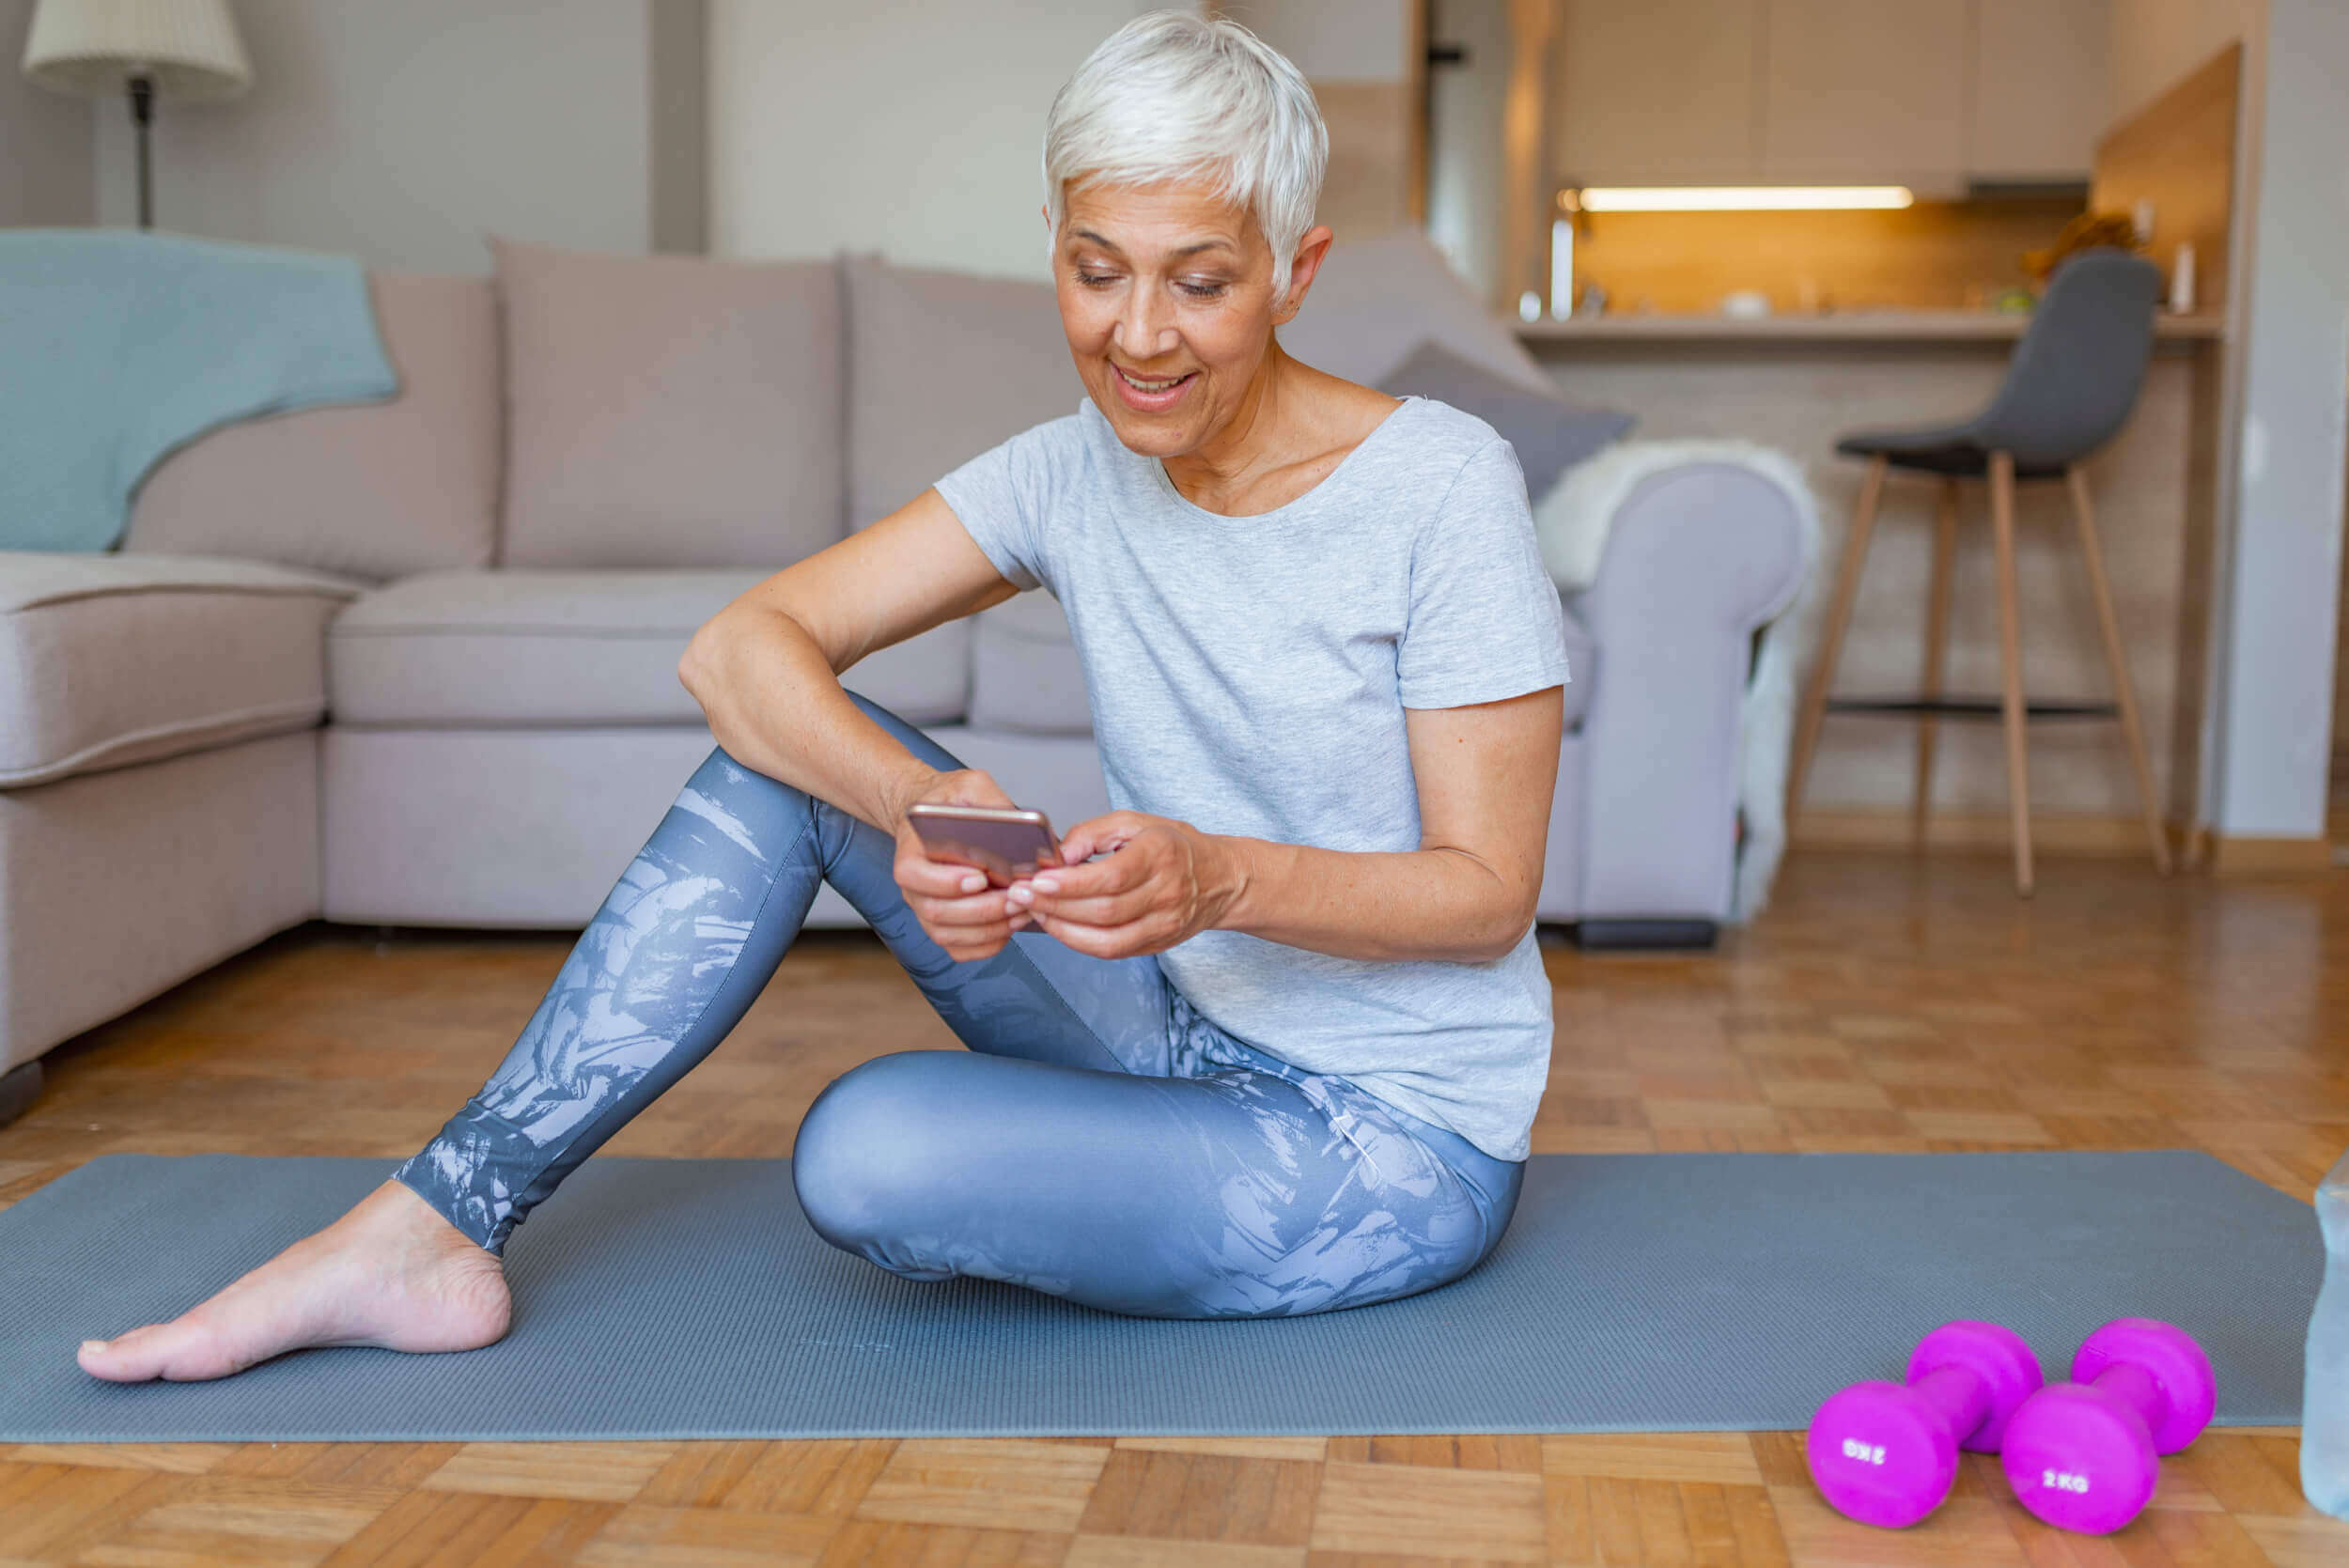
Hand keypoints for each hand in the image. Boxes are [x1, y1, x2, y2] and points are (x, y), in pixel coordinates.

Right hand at [890, 767, 1034, 961]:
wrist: (935, 817)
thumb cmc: (950, 802)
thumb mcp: (970, 786)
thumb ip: (990, 801)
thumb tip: (1021, 829)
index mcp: (910, 852)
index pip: (915, 875)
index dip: (946, 883)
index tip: (980, 878)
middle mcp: (914, 887)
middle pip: (937, 912)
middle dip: (982, 910)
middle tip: (1016, 897)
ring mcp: (926, 909)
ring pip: (949, 935)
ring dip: (989, 929)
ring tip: (1022, 910)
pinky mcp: (944, 925)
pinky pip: (959, 949)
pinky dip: (987, 945)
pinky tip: (1010, 927)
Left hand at [1005, 811, 1242, 958]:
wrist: (1220, 879)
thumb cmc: (1173, 846)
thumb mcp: (1135, 822)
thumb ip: (1092, 833)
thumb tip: (1059, 855)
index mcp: (1161, 854)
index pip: (1112, 877)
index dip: (1071, 884)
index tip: (1037, 881)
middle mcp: (1167, 893)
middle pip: (1104, 911)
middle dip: (1056, 906)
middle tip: (1021, 896)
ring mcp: (1164, 924)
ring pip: (1107, 939)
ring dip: (1063, 929)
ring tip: (1035, 912)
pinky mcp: (1158, 944)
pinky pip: (1113, 951)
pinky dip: (1080, 942)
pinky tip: (1059, 926)